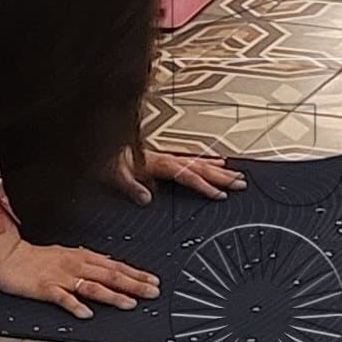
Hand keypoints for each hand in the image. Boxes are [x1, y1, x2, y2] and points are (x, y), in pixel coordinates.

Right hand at [0, 226, 158, 315]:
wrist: (8, 256)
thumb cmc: (36, 257)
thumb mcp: (67, 253)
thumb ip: (89, 260)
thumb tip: (109, 263)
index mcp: (82, 257)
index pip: (115, 266)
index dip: (136, 274)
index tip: (153, 281)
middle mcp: (76, 265)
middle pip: (110, 275)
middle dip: (134, 285)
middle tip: (152, 293)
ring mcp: (61, 277)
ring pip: (92, 286)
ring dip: (112, 296)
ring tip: (129, 304)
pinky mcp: (46, 288)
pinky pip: (63, 298)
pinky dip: (75, 306)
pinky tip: (87, 314)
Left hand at [114, 143, 245, 197]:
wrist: (100, 143)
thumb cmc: (106, 160)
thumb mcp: (114, 175)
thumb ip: (131, 186)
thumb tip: (146, 198)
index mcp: (158, 162)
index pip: (188, 175)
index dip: (205, 186)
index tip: (221, 196)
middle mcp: (165, 158)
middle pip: (199, 167)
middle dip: (222, 177)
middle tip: (241, 184)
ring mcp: (166, 156)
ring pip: (198, 162)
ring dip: (218, 169)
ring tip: (236, 174)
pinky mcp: (164, 157)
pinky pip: (191, 159)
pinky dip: (207, 161)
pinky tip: (216, 162)